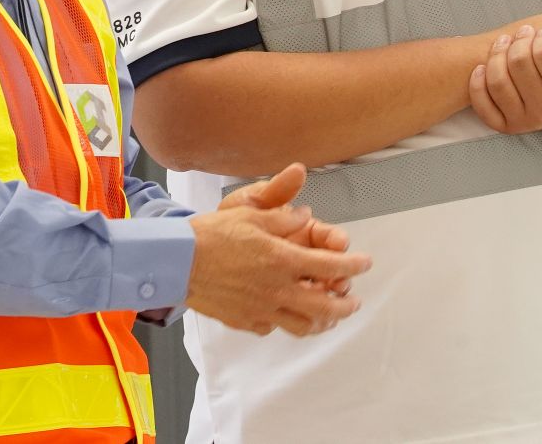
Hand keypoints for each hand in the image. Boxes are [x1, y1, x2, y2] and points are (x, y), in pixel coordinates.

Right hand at [189, 163, 371, 336]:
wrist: (176, 261)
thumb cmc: (211, 234)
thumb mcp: (250, 214)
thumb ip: (283, 217)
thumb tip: (305, 216)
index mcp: (282, 259)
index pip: (330, 267)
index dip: (353, 265)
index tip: (364, 263)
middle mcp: (277, 289)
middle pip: (325, 306)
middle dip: (345, 305)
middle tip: (352, 301)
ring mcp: (262, 309)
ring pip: (303, 325)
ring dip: (322, 321)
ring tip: (328, 316)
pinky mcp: (246, 321)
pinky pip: (274, 327)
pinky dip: (285, 322)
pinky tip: (285, 314)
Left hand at [468, 25, 541, 134]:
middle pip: (519, 61)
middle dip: (520, 39)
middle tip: (526, 33)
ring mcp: (525, 121)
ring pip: (498, 78)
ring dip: (497, 52)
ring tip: (507, 42)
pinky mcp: (505, 125)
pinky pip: (482, 101)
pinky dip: (479, 80)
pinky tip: (484, 67)